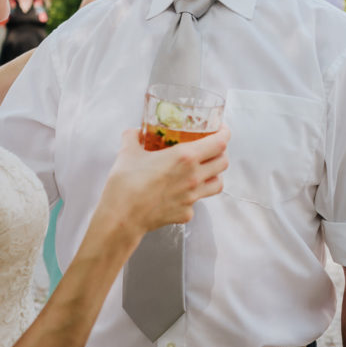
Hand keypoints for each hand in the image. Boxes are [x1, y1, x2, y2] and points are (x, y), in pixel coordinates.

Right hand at [98, 128, 229, 233]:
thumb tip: (135, 132)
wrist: (121, 218)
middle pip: (223, 162)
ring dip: (214, 174)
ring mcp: (192, 197)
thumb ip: (133, 137)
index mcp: (185, 157)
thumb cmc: (126, 185)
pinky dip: (193, 196)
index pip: (220, 142)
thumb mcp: (127, 152)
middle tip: (211, 148)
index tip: (221, 128)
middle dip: (220, 152)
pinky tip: (181, 193)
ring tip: (203, 170)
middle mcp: (194, 176)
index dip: (224, 133)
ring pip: (218, 183)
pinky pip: (197, 203)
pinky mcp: (186, 213)